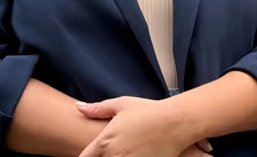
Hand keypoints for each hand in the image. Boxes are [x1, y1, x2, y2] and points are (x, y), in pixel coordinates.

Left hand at [77, 96, 210, 156]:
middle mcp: (114, 156)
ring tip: (127, 151)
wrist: (177, 122)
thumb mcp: (122, 104)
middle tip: (115, 150)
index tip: (93, 154)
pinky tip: (137, 154)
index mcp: (105, 142)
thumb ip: (98, 109)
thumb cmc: (150, 111)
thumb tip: (79, 107)